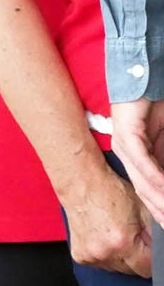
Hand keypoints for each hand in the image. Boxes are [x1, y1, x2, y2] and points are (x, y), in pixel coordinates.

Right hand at [63, 163, 151, 277]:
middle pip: (132, 271)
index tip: (152, 251)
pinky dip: (106, 254)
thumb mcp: (144, 208)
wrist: (83, 186)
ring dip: (121, 257)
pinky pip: (101, 264)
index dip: (153, 260)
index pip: (147, 268)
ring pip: (117, 269)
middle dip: (137, 257)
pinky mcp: (81, 257)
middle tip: (134, 237)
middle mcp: (105, 254)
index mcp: (123, 243)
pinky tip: (105, 238)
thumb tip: (160, 247)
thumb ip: (156, 232)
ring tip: (117, 235)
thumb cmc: (111, 193)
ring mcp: (91, 258)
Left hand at [111, 99, 163, 227]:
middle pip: (143, 191)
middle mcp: (128, 155)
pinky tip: (162, 188)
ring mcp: (126, 146)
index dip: (159, 207)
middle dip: (158, 211)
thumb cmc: (159, 103)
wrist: (147, 74)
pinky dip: (154, 177)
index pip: (149, 190)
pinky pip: (142, 162)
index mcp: (138, 158)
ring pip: (142, 181)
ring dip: (157, 199)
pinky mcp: (127, 135)